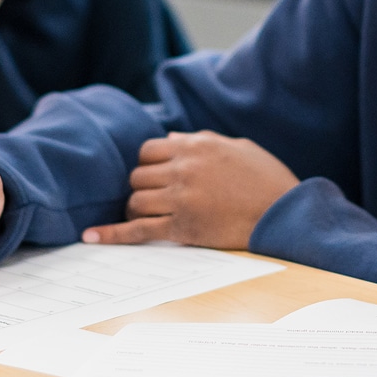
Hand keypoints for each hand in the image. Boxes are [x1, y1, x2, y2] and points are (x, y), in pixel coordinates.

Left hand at [84, 130, 297, 248]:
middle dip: (143, 187)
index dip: (149, 164)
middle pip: (138, 175)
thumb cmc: (268, 180)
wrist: (285, 214)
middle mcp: (183, 169)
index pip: (149, 150)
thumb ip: (203, 140)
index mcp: (196, 146)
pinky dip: (111, 235)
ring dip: (137, 209)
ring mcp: (180, 199)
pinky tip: (91, 237)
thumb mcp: (238, 147)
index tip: (157, 175)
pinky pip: (137, 231)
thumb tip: (176, 138)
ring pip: (135, 200)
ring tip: (148, 216)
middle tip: (156, 199)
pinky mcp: (181, 228)